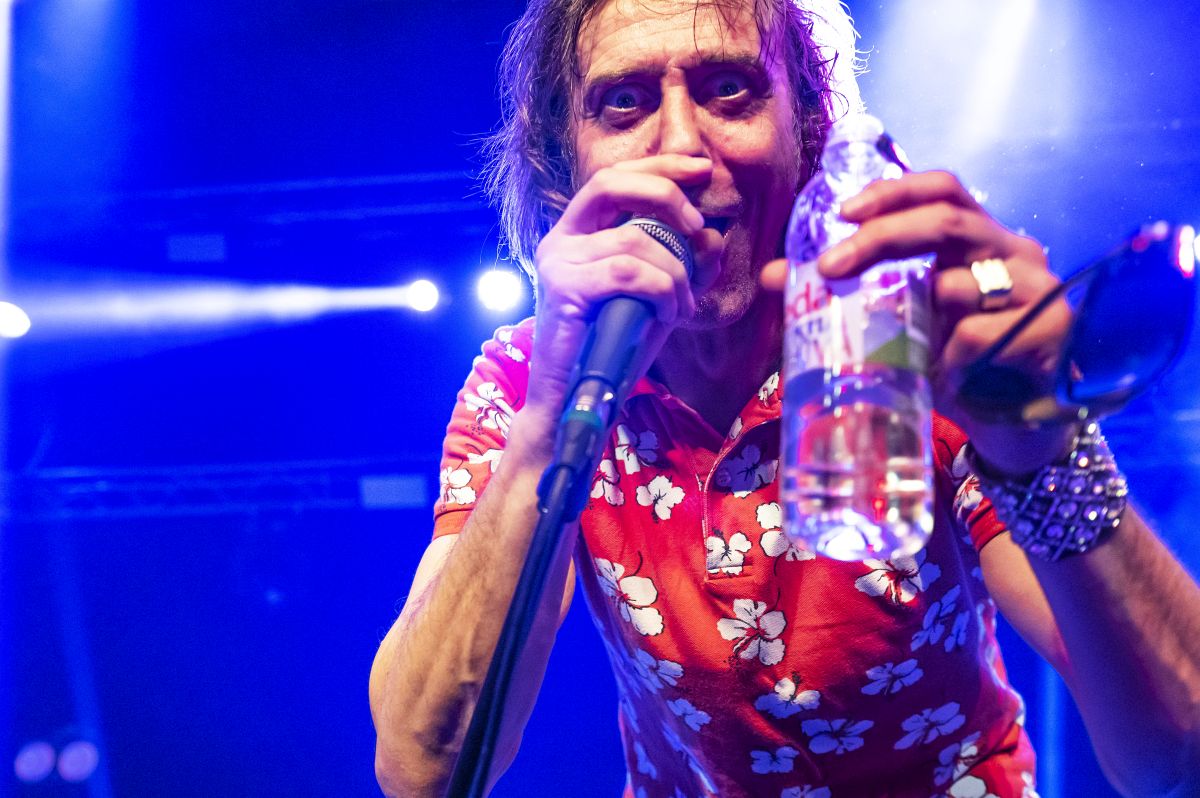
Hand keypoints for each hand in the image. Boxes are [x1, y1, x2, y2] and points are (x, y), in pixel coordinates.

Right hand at [526, 154, 723, 417]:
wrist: (575, 401)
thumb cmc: (613, 351)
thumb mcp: (659, 300)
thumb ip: (684, 268)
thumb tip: (713, 237)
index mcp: (578, 234)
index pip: (614, 178)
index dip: (658, 165)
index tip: (701, 168)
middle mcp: (560, 239)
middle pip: (610, 183)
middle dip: (664, 193)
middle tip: (698, 225)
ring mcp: (556, 261)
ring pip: (634, 242)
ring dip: (674, 273)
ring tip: (681, 305)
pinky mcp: (561, 287)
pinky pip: (628, 273)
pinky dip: (661, 291)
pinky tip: (667, 316)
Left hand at [762, 170, 1075, 475]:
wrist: (1017, 425)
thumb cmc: (955, 364)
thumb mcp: (902, 325)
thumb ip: (851, 296)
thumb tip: (773, 277)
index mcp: (978, 238)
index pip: (943, 188)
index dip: (894, 192)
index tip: (842, 213)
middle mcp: (1013, 251)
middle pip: (948, 221)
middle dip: (880, 239)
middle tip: (828, 269)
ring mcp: (1038, 288)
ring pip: (960, 284)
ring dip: (916, 319)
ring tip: (900, 351)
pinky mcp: (1051, 331)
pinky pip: (976, 336)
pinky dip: (946, 360)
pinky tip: (943, 380)